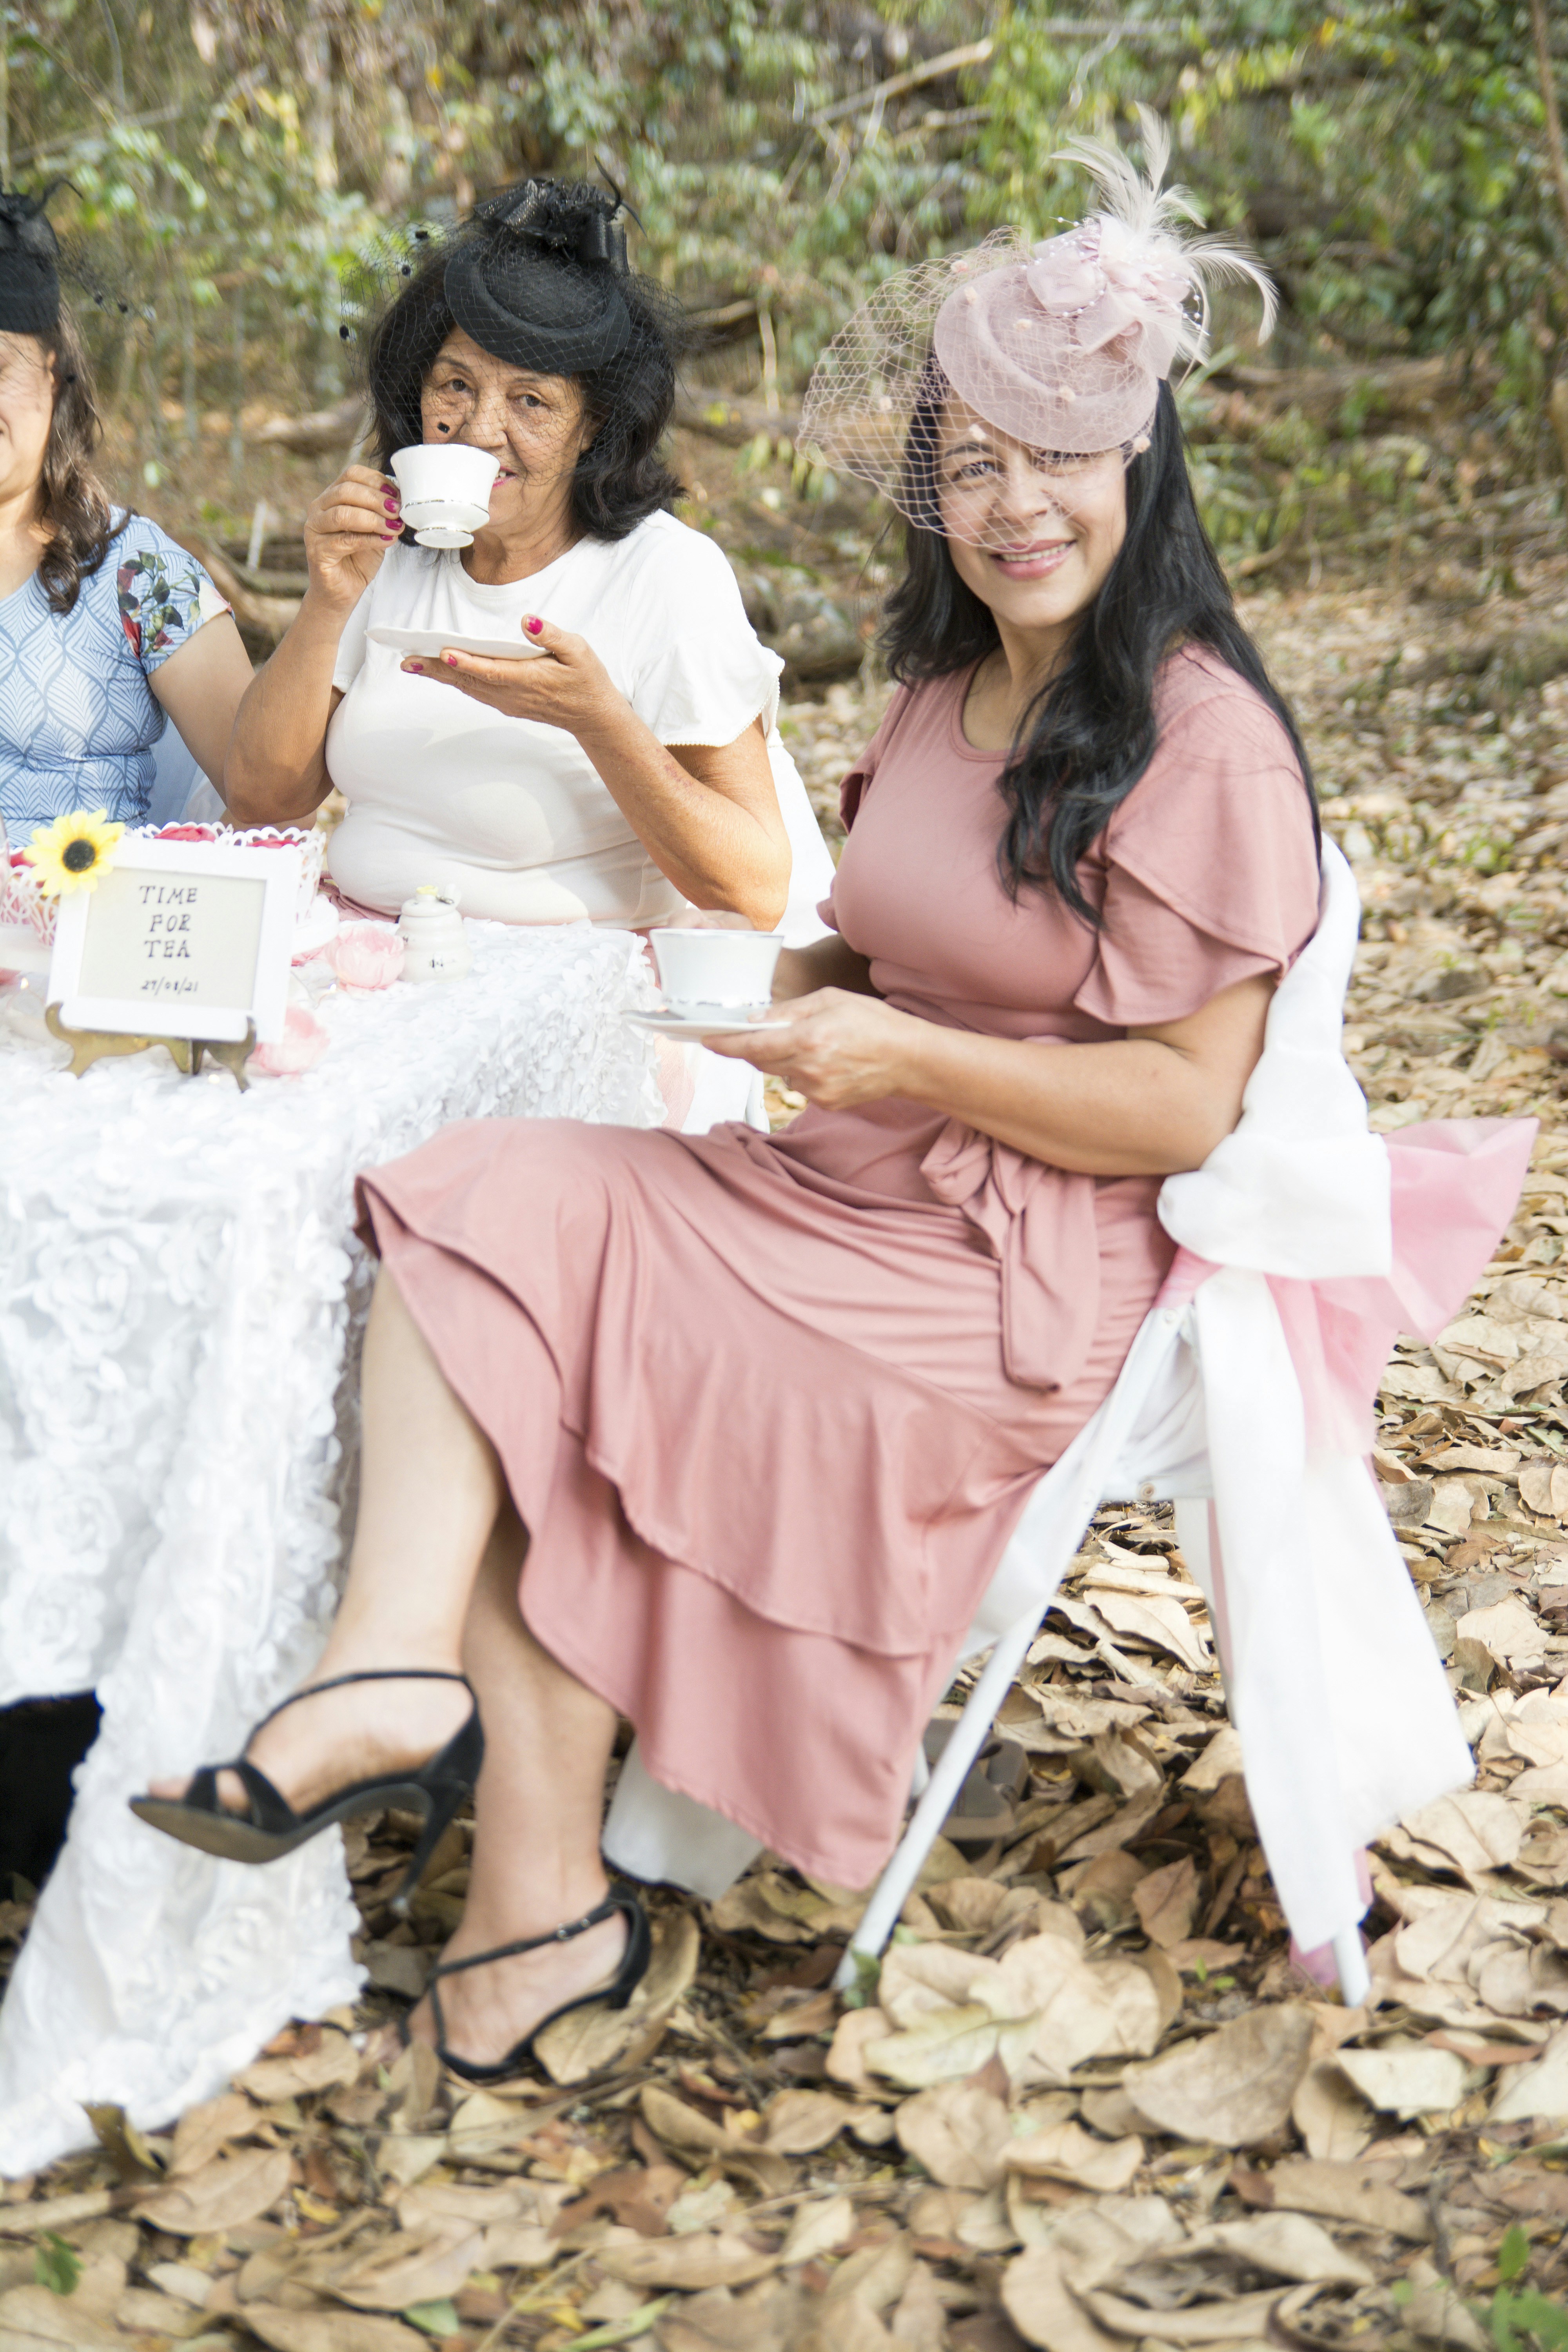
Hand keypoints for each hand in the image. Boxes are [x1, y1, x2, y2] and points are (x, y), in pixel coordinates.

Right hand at [304, 464, 402, 610]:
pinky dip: (370, 539)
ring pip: (343, 514)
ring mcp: (314, 529)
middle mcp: (318, 509)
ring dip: (374, 519)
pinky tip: (387, 541)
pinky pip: (345, 540)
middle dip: (376, 500)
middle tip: (397, 511)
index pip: (352, 475)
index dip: (376, 481)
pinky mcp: (317, 551)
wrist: (343, 591)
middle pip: (346, 491)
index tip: (397, 495)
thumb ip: (383, 513)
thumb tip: (401, 500)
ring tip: (394, 527)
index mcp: (332, 496)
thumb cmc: (359, 558)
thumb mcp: (376, 529)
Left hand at [401, 613, 623, 740]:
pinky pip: (474, 691)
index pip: (491, 670)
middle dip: (437, 669)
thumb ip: (552, 636)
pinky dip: (454, 680)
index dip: (466, 662)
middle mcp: (512, 693)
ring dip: (439, 676)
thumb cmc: (586, 679)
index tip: (444, 652)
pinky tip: (439, 671)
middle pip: (469, 680)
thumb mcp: (578, 652)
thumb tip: (527, 621)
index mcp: (528, 678)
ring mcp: (507, 701)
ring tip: (413, 663)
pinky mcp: (506, 703)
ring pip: (467, 687)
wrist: (593, 716)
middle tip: (408, 660)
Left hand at [703, 987, 924, 1109]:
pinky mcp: (825, 1103)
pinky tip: (825, 1060)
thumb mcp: (830, 1000)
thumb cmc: (874, 1022)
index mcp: (809, 1039)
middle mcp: (809, 1069)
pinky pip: (799, 1084)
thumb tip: (755, 1020)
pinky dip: (801, 1071)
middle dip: (753, 1046)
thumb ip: (789, 1011)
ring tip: (810, 1042)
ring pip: (780, 1073)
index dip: (726, 1044)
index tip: (707, 1039)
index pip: (753, 1046)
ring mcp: (817, 1090)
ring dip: (782, 1057)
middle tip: (756, 1031)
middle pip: (761, 1061)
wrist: (909, 1060)